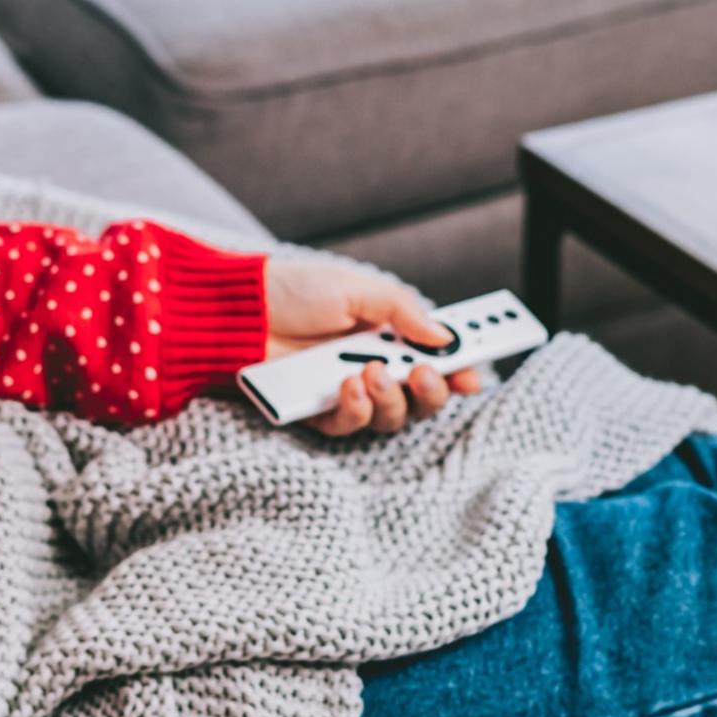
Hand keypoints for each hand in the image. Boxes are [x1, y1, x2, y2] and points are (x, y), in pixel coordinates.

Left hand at [263, 256, 486, 436]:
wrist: (241, 309)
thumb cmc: (297, 291)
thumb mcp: (357, 289)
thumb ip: (403, 312)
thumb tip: (445, 335)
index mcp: (390, 335)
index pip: (436, 359)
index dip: (460, 371)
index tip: (474, 376)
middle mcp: (374, 366)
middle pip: (422, 399)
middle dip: (432, 392)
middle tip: (426, 375)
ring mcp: (347, 392)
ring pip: (391, 418)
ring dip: (391, 400)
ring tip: (372, 373)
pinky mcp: (318, 412)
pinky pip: (349, 427)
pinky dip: (355, 411)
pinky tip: (347, 388)